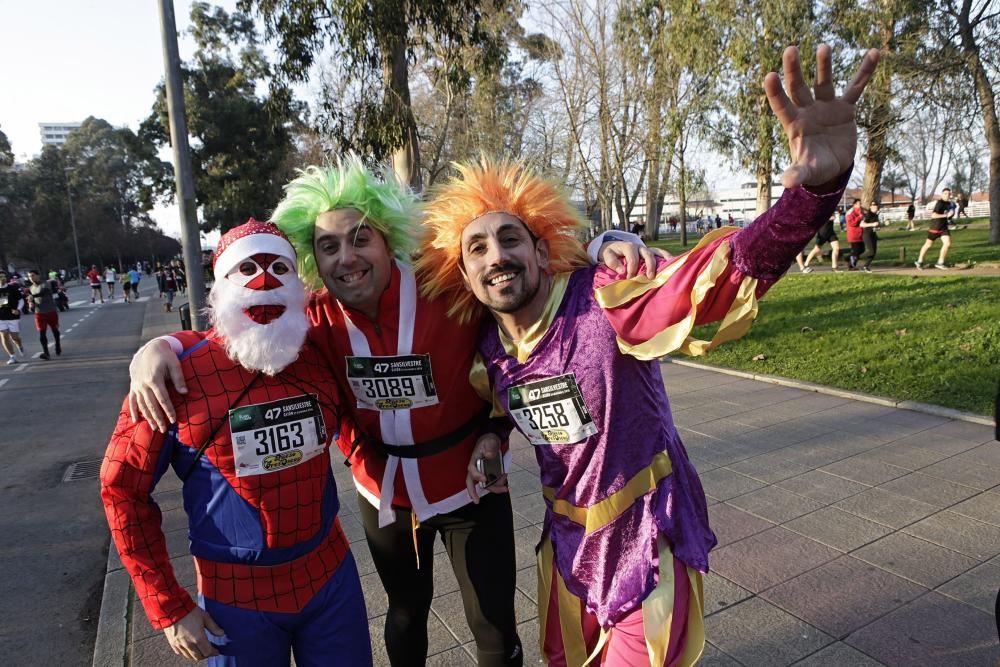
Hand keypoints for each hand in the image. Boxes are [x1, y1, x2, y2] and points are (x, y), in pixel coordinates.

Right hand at [128, 339, 185, 431]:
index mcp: (154, 379)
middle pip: (151, 405)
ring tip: (155, 428)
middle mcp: (143, 384)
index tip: (174, 420)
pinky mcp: (133, 386)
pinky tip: (136, 421)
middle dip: (158, 418)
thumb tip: (184, 393)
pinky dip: (133, 411)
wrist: (148, 349)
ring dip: (148, 417)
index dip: (168, 410)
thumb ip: (179, 378)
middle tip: (164, 430)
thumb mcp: (174, 363)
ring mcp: (136, 386)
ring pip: (142, 405)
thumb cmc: (165, 356)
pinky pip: (132, 401)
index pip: (162, 399)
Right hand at [163, 607, 223, 660]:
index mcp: (198, 638)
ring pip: (189, 656)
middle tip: (209, 650)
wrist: (173, 608)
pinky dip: (186, 653)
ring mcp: (179, 644)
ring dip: (196, 655)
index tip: (216, 651)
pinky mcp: (172, 643)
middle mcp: (188, 644)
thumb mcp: (205, 617)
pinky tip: (189, 648)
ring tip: (200, 650)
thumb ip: (214, 627)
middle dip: (205, 655)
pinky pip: (180, 653)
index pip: (207, 652)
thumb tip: (221, 633)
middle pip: (198, 656)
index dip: (213, 652)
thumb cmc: (189, 611)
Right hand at [466, 433, 507, 502]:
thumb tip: (489, 455)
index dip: (477, 476)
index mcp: (474, 461)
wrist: (491, 441)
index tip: (484, 478)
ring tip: (505, 488)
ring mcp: (482, 472)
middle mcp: (476, 469)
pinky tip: (506, 483)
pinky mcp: (488, 474)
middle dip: (473, 493)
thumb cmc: (488, 441)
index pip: (472, 470)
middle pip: (471, 483)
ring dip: (494, 488)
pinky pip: (492, 482)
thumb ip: (490, 448)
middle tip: (476, 501)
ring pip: (484, 484)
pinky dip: (499, 485)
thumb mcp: (489, 442)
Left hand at [600, 241, 671, 278]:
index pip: (632, 258)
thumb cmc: (611, 253)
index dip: (632, 268)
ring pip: (656, 252)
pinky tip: (672, 263)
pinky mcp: (650, 252)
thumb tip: (622, 271)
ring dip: (662, 260)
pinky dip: (667, 257)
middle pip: (647, 254)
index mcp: (628, 246)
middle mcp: (639, 247)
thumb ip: (613, 262)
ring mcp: (646, 249)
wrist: (614, 247)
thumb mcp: (607, 255)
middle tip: (649, 277)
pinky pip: (660, 253)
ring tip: (668, 269)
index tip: (630, 278)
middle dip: (649, 266)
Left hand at [765, 44, 879, 188]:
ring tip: (823, 47)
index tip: (770, 75)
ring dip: (824, 66)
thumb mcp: (807, 172)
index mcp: (795, 125)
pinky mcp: (845, 108)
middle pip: (798, 87)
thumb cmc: (815, 169)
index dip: (775, 92)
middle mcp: (808, 111)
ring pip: (823, 83)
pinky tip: (873, 53)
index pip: (782, 106)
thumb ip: (798, 174)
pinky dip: (864, 72)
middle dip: (794, 70)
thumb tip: (787, 183)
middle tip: (790, 49)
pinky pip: (856, 88)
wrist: (833, 168)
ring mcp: (826, 107)